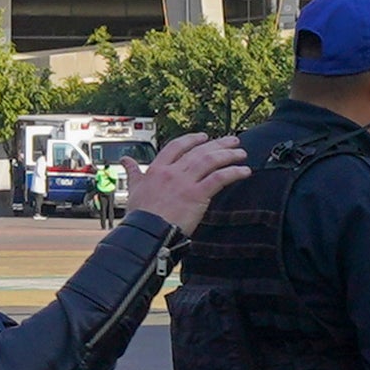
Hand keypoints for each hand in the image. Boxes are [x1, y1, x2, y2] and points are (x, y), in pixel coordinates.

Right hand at [122, 134, 250, 232]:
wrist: (146, 232)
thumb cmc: (139, 216)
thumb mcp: (133, 189)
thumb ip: (133, 172)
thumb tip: (125, 161)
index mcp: (157, 169)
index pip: (177, 146)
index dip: (192, 139)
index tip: (203, 137)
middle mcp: (173, 172)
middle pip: (199, 151)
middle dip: (218, 144)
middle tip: (232, 142)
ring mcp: (186, 182)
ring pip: (211, 161)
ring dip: (228, 155)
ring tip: (241, 154)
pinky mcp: (197, 195)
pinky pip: (219, 178)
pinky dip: (233, 173)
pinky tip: (244, 171)